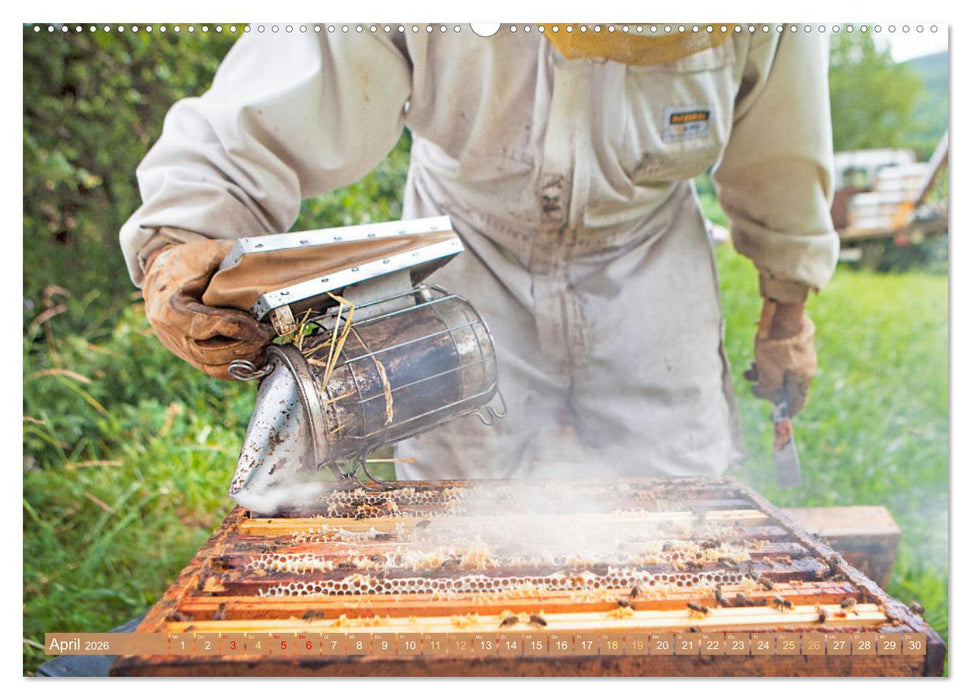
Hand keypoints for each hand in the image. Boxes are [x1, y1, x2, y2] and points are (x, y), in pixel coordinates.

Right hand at [142, 239, 275, 379]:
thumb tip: (265, 264)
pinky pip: (215, 369)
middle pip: (208, 353)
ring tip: (267, 344)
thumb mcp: (206, 252)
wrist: (165, 272)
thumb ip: (233, 258)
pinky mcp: (190, 355)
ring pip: (213, 367)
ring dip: (244, 359)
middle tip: (268, 334)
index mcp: (168, 308)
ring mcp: (179, 348)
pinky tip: (259, 355)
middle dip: (243, 346)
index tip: (258, 326)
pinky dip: (239, 367)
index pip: (201, 326)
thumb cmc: (187, 261)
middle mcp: (170, 334)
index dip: (233, 328)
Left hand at [743, 299, 817, 415]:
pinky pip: (781, 359)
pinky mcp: (793, 343)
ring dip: (764, 374)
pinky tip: (755, 357)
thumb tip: (768, 398)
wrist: (783, 312)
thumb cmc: (776, 345)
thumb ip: (769, 390)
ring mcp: (801, 354)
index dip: (786, 411)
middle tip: (752, 387)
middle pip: (786, 386)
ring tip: (748, 372)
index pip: (798, 403)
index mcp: (803, 379)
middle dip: (767, 388)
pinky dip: (768, 362)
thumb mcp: (769, 373)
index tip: (775, 417)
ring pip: (781, 371)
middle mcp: (805, 368)